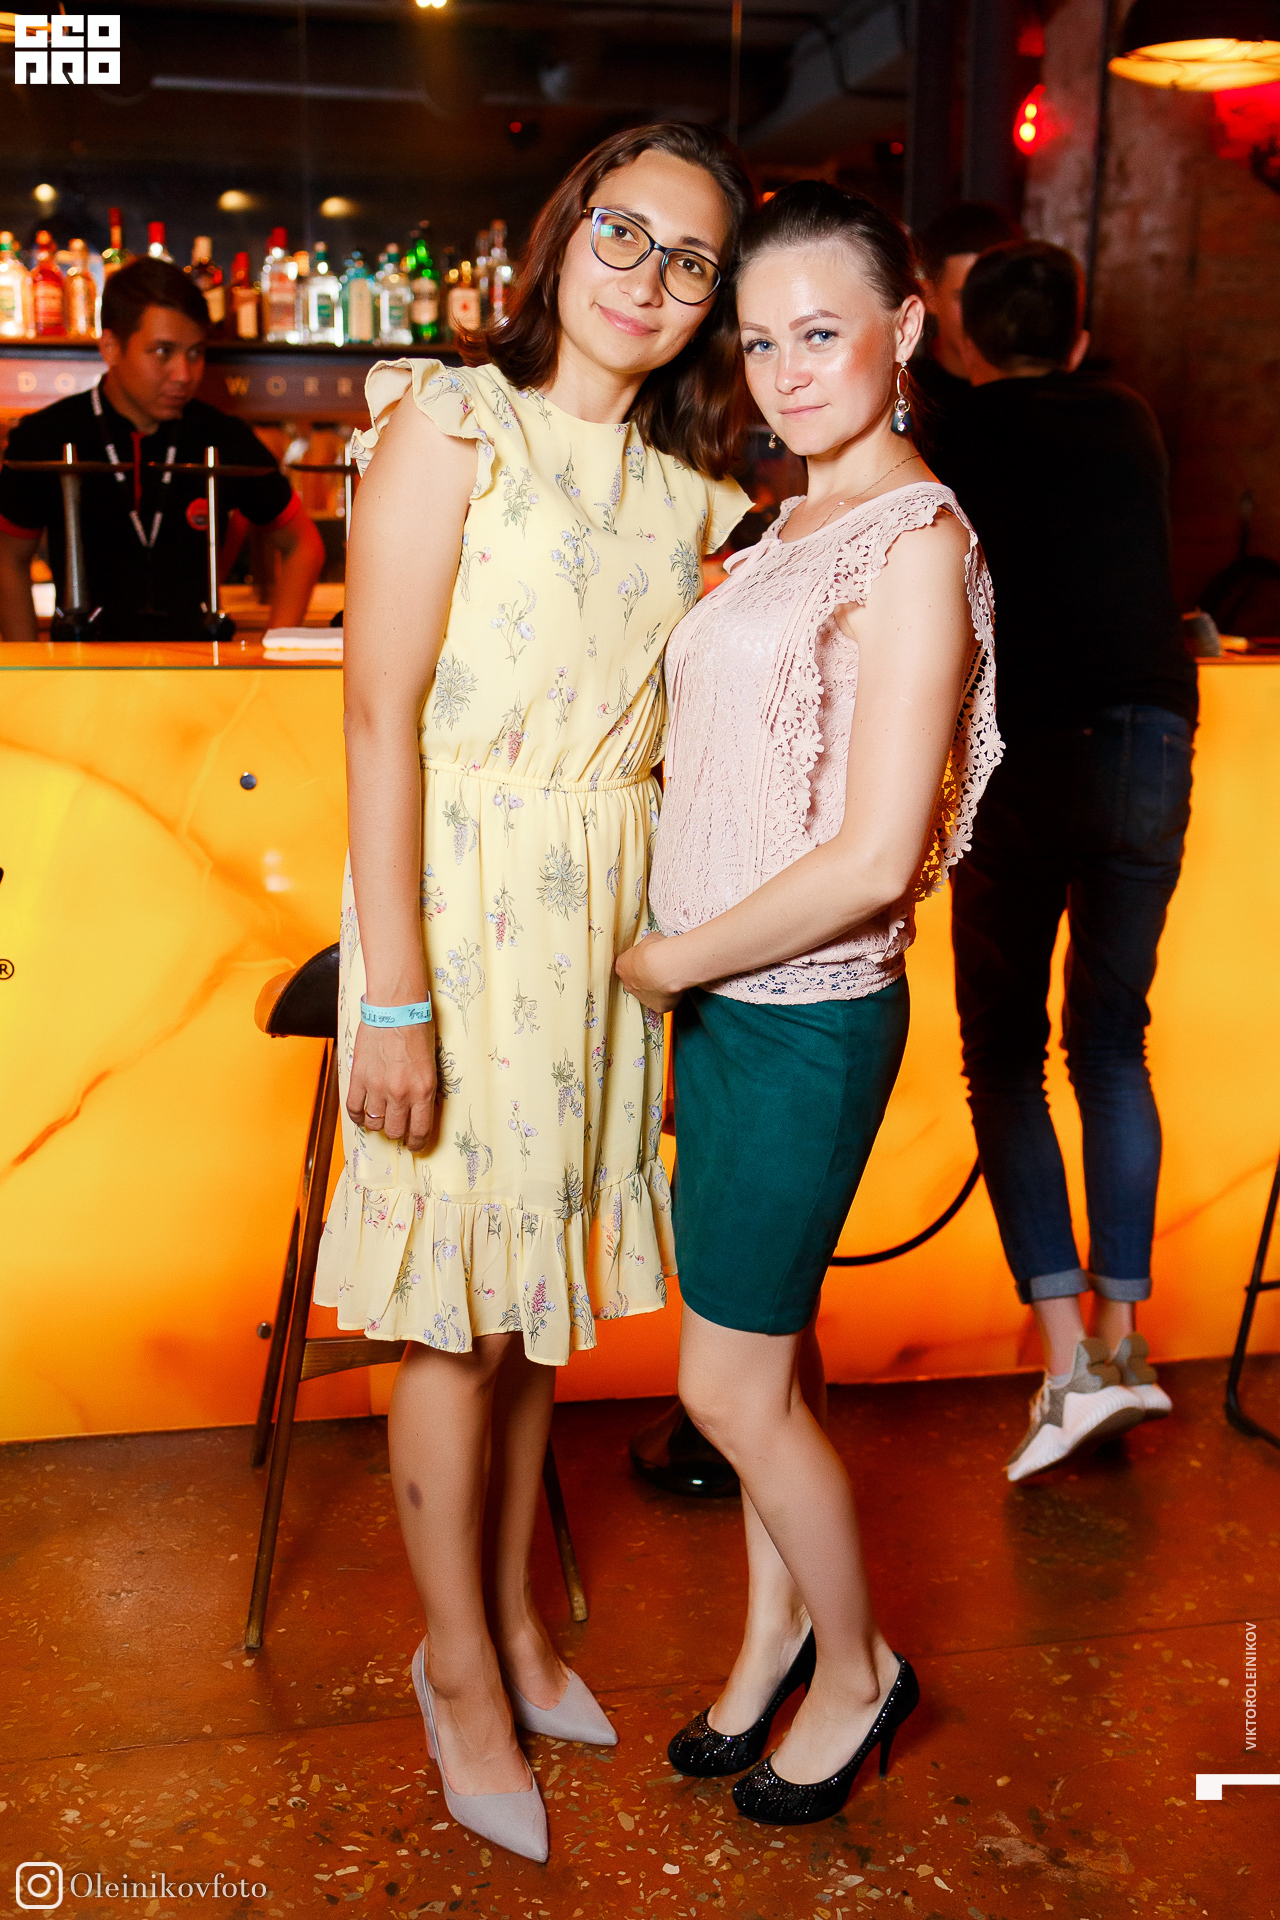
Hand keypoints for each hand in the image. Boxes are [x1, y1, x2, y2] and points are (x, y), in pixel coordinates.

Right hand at [347, 1020, 438, 1152]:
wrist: (396, 1008)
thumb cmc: (417, 1030)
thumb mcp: (431, 1065)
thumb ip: (424, 1090)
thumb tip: (418, 1110)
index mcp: (423, 1091)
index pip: (420, 1131)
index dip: (417, 1143)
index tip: (414, 1145)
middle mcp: (400, 1094)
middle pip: (395, 1131)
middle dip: (397, 1133)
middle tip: (397, 1127)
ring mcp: (377, 1087)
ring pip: (374, 1124)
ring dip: (377, 1123)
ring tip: (380, 1115)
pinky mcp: (358, 1078)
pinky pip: (354, 1109)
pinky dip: (357, 1117)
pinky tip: (361, 1114)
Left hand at [616, 931, 682, 1014]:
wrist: (667, 966)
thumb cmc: (657, 951)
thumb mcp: (650, 939)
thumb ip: (648, 946)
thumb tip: (655, 944)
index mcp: (622, 966)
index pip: (626, 966)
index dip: (639, 962)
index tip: (648, 959)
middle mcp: (628, 985)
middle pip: (636, 982)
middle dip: (647, 977)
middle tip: (660, 970)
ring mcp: (642, 998)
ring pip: (649, 994)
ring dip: (658, 988)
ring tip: (670, 978)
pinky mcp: (657, 1007)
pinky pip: (664, 1002)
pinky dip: (670, 997)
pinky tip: (677, 988)